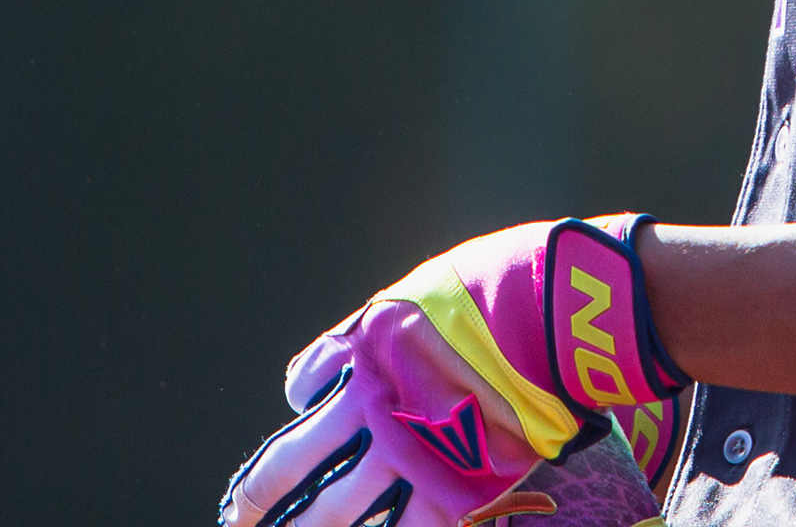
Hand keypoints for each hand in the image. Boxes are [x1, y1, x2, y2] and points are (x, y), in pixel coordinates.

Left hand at [219, 217, 685, 526]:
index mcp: (358, 378)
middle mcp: (379, 427)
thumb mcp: (401, 302)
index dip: (256, 495)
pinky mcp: (465, 490)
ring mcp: (421, 462)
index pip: (285, 459)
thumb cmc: (482, 291)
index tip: (241, 511)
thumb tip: (305, 385)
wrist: (554, 312)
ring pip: (354, 524)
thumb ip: (349, 346)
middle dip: (280, 523)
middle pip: (309, 499)